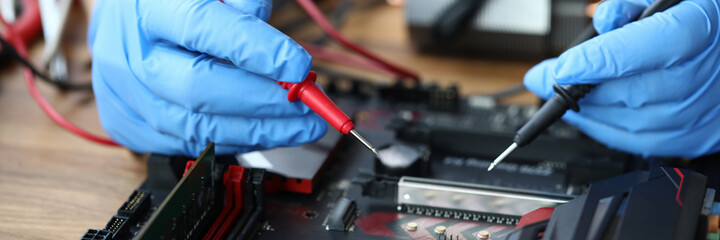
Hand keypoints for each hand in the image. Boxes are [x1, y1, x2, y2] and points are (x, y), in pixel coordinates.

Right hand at [88, 0, 326, 155]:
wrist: (120, 25)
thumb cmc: (171, 5)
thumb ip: (241, 4)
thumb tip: (280, 49)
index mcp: (148, 7)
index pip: (204, 27)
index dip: (256, 50)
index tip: (297, 66)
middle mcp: (130, 54)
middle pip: (198, 86)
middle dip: (262, 101)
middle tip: (306, 105)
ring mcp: (126, 95)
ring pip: (196, 127)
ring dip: (257, 131)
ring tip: (298, 125)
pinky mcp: (130, 125)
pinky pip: (189, 144)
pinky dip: (234, 141)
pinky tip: (263, 132)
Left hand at [524, 0, 719, 157]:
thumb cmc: (697, 23)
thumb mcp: (668, 0)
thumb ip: (631, 7)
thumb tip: (605, 20)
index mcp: (699, 29)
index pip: (646, 49)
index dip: (598, 61)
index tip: (561, 67)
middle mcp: (705, 75)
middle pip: (632, 91)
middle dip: (578, 87)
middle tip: (543, 79)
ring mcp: (701, 111)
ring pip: (632, 122)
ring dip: (587, 112)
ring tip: (558, 95)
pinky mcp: (694, 136)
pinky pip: (643, 143)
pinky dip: (606, 130)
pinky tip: (585, 116)